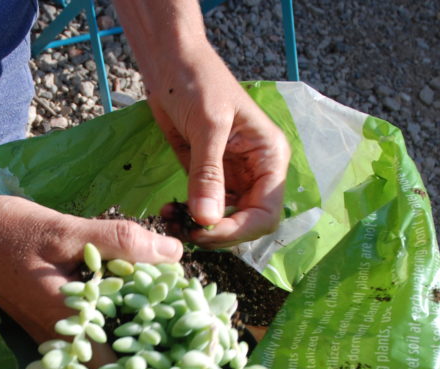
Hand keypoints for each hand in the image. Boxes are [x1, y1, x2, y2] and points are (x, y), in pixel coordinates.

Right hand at [0, 191, 183, 343]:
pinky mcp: (47, 325)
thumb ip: (119, 243)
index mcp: (65, 324)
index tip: (183, 359)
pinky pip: (86, 338)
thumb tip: (173, 255)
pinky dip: (112, 327)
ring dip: (130, 344)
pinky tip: (134, 305)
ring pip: (97, 356)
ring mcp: (50, 337)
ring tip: (169, 322)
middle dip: (146, 359)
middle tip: (184, 337)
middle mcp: (57, 341)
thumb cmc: (7, 231)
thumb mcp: (64, 229)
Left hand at [146, 47, 290, 247]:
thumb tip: (207, 219)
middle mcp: (256, 173)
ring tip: (171, 221)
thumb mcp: (207, 126)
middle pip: (246, 224)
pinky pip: (203, 211)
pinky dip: (187, 217)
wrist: (171, 64)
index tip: (204, 230)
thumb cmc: (198, 83)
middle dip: (217, 234)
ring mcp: (232, 178)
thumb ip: (208, 174)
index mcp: (270, 158)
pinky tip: (169, 212)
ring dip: (199, 229)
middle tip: (183, 231)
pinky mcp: (207, 179)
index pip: (266, 213)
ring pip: (223, 222)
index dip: (238, 229)